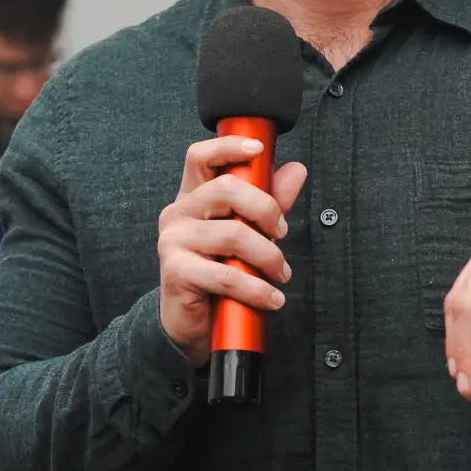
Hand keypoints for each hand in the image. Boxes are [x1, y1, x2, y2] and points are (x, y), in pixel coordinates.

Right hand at [157, 136, 307, 365]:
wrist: (192, 323)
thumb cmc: (217, 271)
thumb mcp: (248, 233)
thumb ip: (269, 201)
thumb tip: (296, 169)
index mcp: (192, 197)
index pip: (200, 157)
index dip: (228, 146)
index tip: (259, 149)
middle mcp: (178, 212)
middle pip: (226, 188)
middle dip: (266, 208)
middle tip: (282, 231)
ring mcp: (174, 240)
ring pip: (234, 234)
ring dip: (269, 256)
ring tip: (281, 274)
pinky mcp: (176, 270)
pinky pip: (227, 274)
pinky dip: (257, 289)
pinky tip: (272, 298)